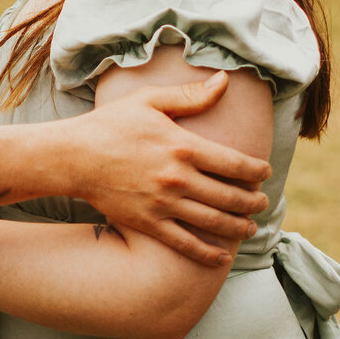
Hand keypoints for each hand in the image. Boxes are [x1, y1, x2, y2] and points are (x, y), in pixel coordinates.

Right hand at [71, 73, 270, 266]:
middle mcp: (178, 178)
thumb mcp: (150, 100)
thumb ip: (190, 95)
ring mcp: (164, 204)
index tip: (265, 173)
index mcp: (183, 146)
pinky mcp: (148, 224)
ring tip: (250, 228)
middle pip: (230, 196)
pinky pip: (185, 244)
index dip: (256, 171)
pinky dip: (207, 254)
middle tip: (263, 203)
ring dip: (238, 227)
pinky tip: (221, 257)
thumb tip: (224, 81)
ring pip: (213, 222)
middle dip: (253, 202)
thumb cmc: (112, 124)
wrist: (74, 156)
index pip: (234, 164)